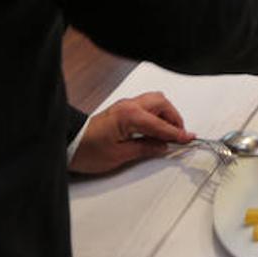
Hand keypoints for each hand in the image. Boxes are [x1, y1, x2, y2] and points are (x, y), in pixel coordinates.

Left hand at [68, 91, 192, 174]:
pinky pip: (147, 105)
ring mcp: (125, 105)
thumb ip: (145, 148)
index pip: (160, 124)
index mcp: (129, 116)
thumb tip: (163, 146)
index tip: (188, 138)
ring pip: (155, 100)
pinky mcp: (122, 109)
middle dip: (174, 118)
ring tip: (169, 132)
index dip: (176, 133)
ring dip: (166, 114)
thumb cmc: (88, 150)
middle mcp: (128, 105)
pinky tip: (156, 128)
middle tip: (178, 135)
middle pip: (162, 103)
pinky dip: (157, 114)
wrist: (68, 144)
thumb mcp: (119, 155)